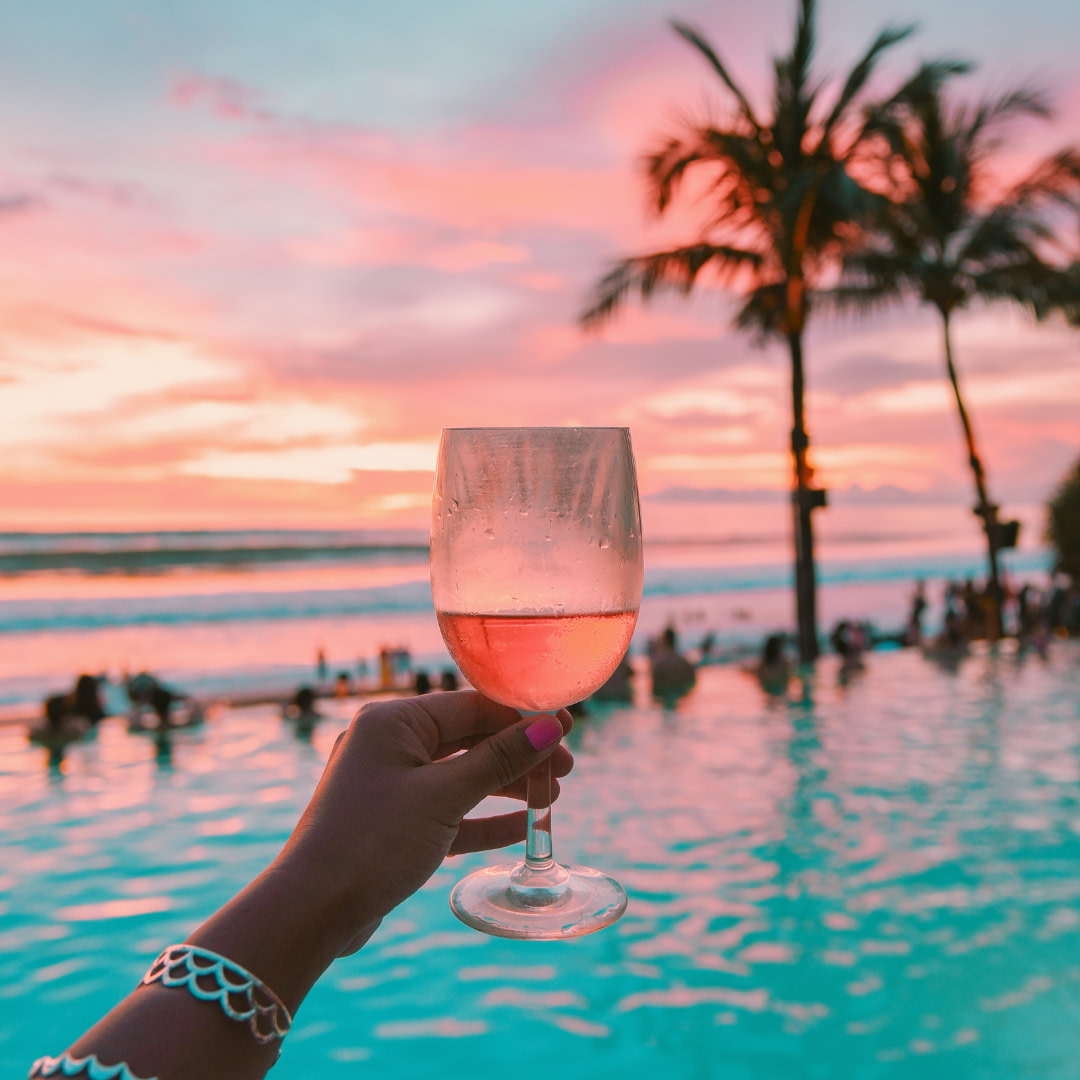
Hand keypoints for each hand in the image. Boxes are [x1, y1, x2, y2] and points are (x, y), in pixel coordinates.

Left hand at [275, 691, 573, 954]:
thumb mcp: (443, 797)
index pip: (472, 706)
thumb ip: (499, 760)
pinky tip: (519, 828)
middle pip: (469, 739)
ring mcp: (390, 785)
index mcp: (393, 721)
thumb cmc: (371, 842)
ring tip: (551, 800)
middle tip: (566, 770)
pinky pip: (447, 812)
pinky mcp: (393, 824)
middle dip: (519, 754)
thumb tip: (551, 727)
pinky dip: (481, 818)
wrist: (310, 912)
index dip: (523, 717)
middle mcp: (389, 744)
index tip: (568, 728)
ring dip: (505, 786)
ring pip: (461, 776)